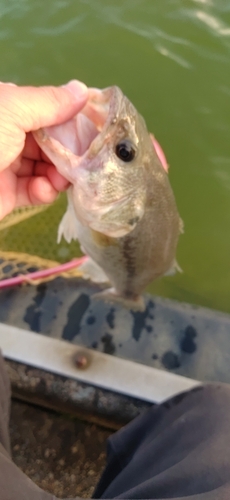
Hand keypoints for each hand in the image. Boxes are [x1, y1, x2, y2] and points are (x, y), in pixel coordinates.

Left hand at [0, 80, 87, 219]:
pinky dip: (44, 190)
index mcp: (6, 108)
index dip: (71, 117)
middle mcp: (7, 134)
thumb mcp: (13, 110)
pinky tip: (43, 190)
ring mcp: (7, 164)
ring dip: (59, 172)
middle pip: (49, 140)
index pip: (46, 109)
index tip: (95, 125)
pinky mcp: (8, 193)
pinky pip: (35, 190)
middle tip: (86, 157)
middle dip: (69, 149)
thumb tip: (83, 90)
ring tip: (63, 178)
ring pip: (46, 166)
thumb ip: (50, 102)